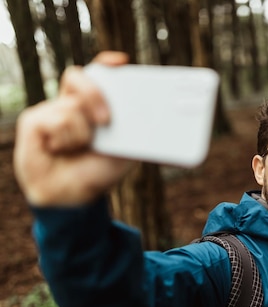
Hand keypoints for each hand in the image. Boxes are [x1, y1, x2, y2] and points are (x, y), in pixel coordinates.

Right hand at [13, 51, 136, 206]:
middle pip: (79, 77)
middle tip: (106, 120)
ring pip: (71, 106)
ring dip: (82, 133)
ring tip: (79, 149)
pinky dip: (66, 139)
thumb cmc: (97, 172)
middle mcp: (71, 103)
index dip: (106, 64)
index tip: (121, 63)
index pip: (97, 75)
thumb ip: (132, 132)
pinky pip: (56, 120)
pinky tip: (60, 150)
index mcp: (94, 106)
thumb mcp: (123, 152)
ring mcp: (51, 110)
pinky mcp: (34, 121)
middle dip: (94, 94)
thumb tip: (148, 120)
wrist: (73, 196)